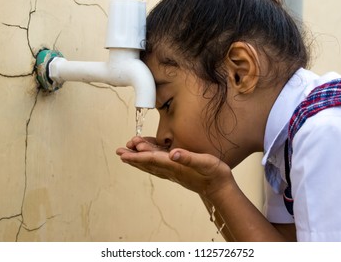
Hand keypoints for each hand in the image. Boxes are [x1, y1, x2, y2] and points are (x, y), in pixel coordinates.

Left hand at [116, 136, 235, 199]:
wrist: (221, 189)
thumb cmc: (215, 175)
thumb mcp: (205, 163)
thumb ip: (188, 158)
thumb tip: (172, 154)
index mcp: (175, 166)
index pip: (152, 159)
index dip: (137, 155)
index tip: (123, 154)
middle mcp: (171, 171)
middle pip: (148, 163)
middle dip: (133, 158)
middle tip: (119, 152)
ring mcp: (174, 173)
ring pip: (151, 166)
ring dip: (138, 160)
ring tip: (127, 155)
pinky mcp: (178, 173)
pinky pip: (158, 167)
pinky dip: (148, 163)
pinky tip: (146, 161)